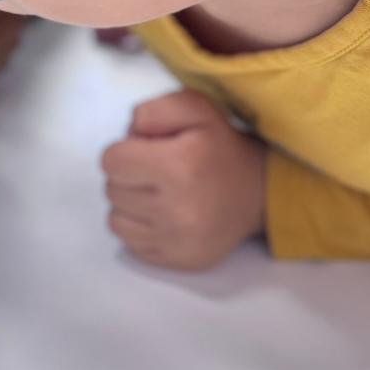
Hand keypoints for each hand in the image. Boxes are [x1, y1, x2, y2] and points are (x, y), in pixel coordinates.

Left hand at [100, 89, 266, 270]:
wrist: (259, 192)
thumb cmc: (219, 147)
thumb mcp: (195, 108)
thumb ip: (154, 110)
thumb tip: (128, 134)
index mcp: (180, 166)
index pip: (111, 161)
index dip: (124, 152)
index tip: (146, 152)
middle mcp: (178, 209)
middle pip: (112, 190)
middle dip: (128, 177)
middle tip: (156, 173)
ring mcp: (178, 240)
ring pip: (115, 219)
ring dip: (129, 204)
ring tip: (158, 194)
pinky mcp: (179, 260)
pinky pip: (130, 243)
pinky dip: (139, 228)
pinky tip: (162, 216)